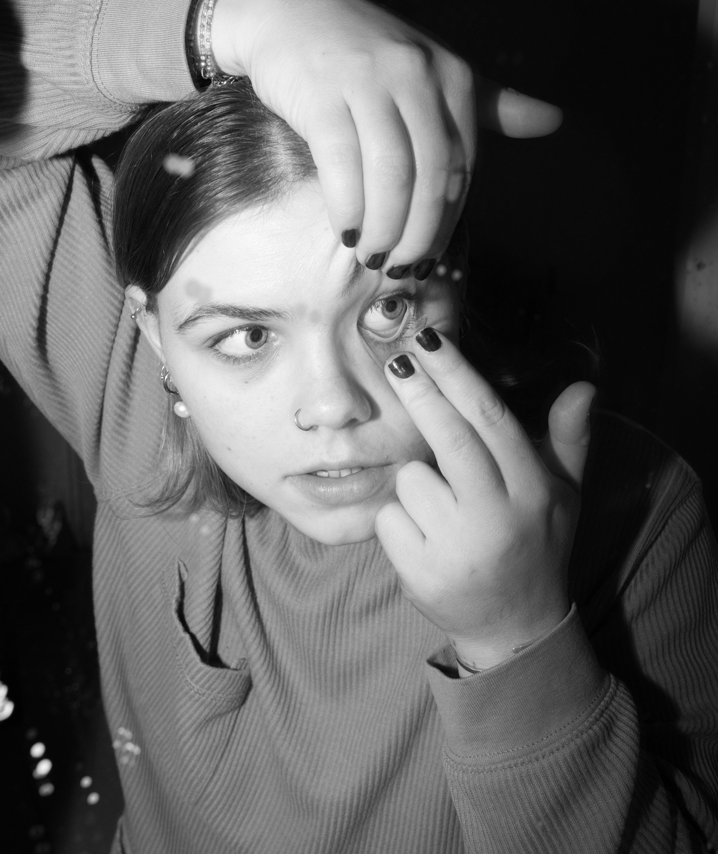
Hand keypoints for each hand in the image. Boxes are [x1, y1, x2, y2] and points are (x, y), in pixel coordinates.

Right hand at [211, 0, 561, 269]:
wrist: (282, 11)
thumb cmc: (361, 50)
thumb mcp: (431, 70)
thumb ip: (489, 105)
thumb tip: (556, 123)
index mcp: (451, 74)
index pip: (463, 165)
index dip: (449, 221)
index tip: (430, 258)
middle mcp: (416, 74)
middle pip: (431, 176)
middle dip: (419, 234)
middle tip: (401, 269)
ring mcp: (367, 80)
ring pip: (391, 174)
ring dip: (385, 228)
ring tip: (372, 257)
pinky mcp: (320, 93)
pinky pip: (342, 164)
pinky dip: (348, 206)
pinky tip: (346, 230)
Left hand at [375, 329, 594, 672]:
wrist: (515, 627)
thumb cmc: (537, 545)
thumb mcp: (563, 495)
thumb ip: (567, 440)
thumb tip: (581, 387)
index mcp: (533, 491)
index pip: (492, 420)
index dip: (458, 376)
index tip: (430, 343)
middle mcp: (497, 517)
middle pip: (450, 438)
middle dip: (420, 393)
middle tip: (396, 362)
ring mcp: (458, 547)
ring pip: (411, 479)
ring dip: (414, 481)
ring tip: (441, 508)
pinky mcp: (421, 573)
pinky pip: (389, 518)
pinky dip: (398, 519)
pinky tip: (424, 538)